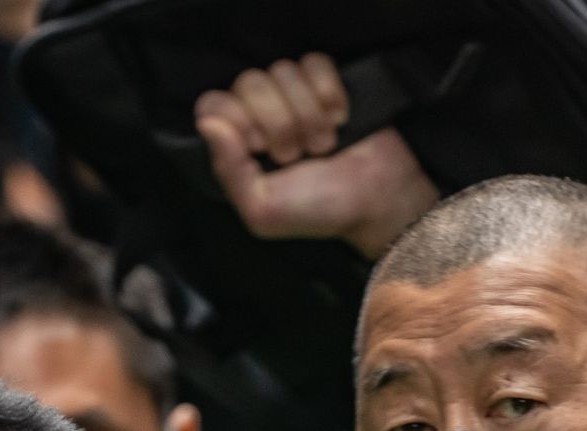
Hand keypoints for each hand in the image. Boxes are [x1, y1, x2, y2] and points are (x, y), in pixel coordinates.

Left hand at [195, 54, 439, 258]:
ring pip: (283, 71)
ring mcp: (294, 97)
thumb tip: (208, 123)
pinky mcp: (326, 84)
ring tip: (324, 144)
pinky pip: (314, 62)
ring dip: (309, 114)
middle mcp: (261, 116)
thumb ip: (229, 170)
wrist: (378, 201)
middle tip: (299, 155)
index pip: (214, 103)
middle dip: (279, 123)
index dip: (237, 120)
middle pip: (249, 82)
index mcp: (238, 145)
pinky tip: (340, 119)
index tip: (260, 149)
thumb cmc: (319, 211)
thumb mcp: (264, 210)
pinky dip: (329, 93)